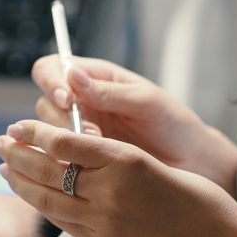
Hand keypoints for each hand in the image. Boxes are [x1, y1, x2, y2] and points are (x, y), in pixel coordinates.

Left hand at [0, 120, 236, 236]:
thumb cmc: (193, 196)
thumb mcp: (150, 161)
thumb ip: (107, 156)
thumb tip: (64, 144)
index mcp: (124, 161)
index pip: (64, 143)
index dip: (35, 133)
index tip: (17, 125)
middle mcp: (109, 191)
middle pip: (48, 170)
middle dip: (17, 154)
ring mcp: (104, 221)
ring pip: (48, 198)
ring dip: (20, 181)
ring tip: (3, 166)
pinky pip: (61, 220)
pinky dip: (41, 204)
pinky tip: (29, 195)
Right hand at [32, 55, 236, 194]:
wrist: (193, 164)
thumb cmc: (174, 125)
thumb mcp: (145, 102)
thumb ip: (109, 91)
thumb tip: (72, 76)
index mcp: (94, 79)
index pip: (52, 69)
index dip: (50, 81)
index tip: (66, 100)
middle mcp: (81, 103)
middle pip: (44, 102)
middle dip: (60, 118)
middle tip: (92, 134)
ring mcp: (79, 132)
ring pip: (46, 132)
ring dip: (64, 141)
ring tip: (98, 150)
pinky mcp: (80, 159)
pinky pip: (57, 157)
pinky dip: (65, 161)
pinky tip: (87, 168)